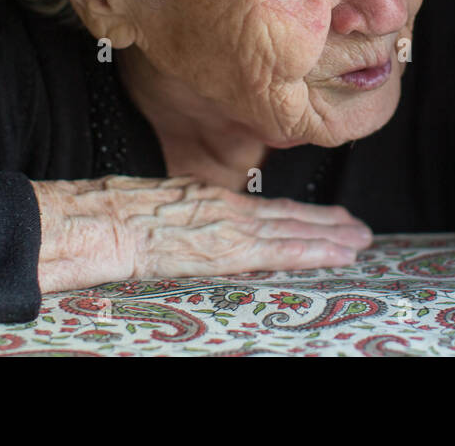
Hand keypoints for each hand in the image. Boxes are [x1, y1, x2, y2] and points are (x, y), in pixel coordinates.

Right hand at [31, 177, 372, 292]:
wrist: (96, 221)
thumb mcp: (153, 209)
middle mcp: (224, 209)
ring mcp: (227, 228)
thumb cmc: (111, 216)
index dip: (297, 214)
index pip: (263, 209)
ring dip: (328, 237)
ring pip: (290, 231)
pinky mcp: (225, 249)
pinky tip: (334, 254)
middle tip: (358, 229)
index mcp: (207, 200)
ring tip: (358, 242)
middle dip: (324, 224)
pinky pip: (278, 250)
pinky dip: (310, 249)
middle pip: (285, 217)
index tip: (325, 217)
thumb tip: (184, 228)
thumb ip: (179, 218)